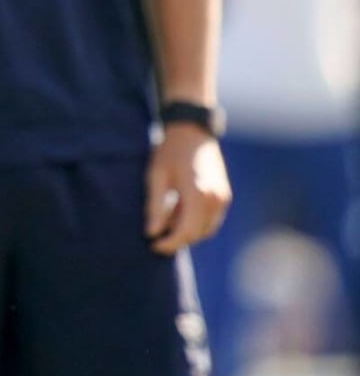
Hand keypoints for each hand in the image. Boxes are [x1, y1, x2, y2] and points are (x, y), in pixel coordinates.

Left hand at [146, 125, 231, 254]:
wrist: (192, 130)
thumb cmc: (169, 151)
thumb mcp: (156, 177)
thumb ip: (155, 207)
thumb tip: (151, 233)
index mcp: (199, 194)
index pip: (186, 231)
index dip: (169, 243)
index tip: (153, 245)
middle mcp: (216, 199)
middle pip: (197, 233)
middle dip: (177, 239)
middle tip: (156, 237)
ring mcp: (223, 198)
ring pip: (206, 229)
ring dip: (186, 231)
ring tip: (165, 220)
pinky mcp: (224, 196)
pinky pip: (211, 219)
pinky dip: (195, 222)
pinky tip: (177, 212)